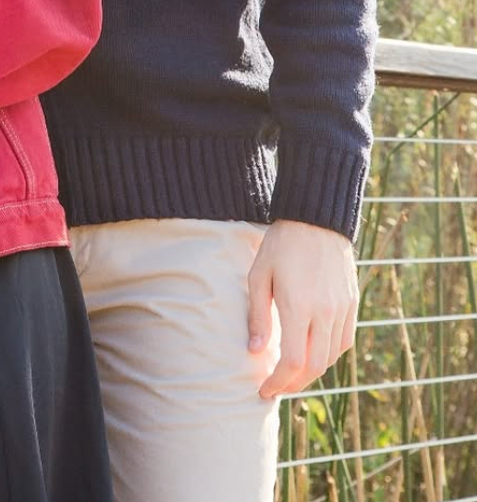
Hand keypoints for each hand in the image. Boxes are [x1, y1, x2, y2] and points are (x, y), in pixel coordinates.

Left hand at [249, 219, 358, 398]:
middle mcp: (325, 313)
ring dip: (312, 372)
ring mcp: (342, 309)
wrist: (316, 219)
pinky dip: (329, 355)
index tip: (264, 389)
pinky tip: (314, 353)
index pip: (293, 362)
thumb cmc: (281, 245)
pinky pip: (344, 341)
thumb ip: (259, 316)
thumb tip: (256, 352)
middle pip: (314, 367)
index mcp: (299, 307)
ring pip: (331, 357)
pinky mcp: (352, 303)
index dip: (278, 382)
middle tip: (277, 387)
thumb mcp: (259, 275)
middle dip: (294, 383)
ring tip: (292, 373)